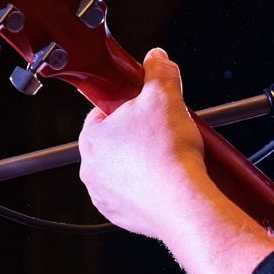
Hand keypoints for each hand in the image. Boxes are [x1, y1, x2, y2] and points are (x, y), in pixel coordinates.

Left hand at [79, 47, 273, 273]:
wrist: (183, 203)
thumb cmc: (168, 153)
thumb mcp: (165, 96)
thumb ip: (158, 72)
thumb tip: (156, 58)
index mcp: (91, 137)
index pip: (103, 112)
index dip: (128, 106)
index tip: (147, 108)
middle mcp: (90, 169)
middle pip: (112, 141)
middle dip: (135, 135)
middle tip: (162, 132)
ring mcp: (104, 195)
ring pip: (121, 170)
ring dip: (139, 163)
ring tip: (167, 158)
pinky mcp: (120, 216)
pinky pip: (131, 195)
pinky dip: (145, 188)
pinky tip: (166, 181)